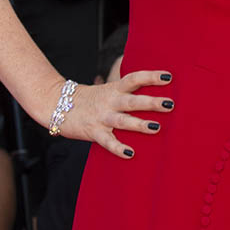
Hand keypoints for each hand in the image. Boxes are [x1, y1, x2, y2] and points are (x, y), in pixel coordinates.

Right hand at [50, 71, 173, 158]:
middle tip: (170, 104)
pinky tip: (130, 153)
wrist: (58, 104)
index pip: (135, 78)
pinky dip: (118, 148)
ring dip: (139, 124)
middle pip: (133, 101)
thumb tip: (154, 88)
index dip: (151, 77)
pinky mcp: (93, 132)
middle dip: (152, 102)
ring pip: (122, 120)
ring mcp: (102, 117)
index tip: (169, 77)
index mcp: (115, 88)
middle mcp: (110, 101)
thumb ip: (128, 89)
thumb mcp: (110, 89)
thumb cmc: (92, 98)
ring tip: (156, 127)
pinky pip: (107, 141)